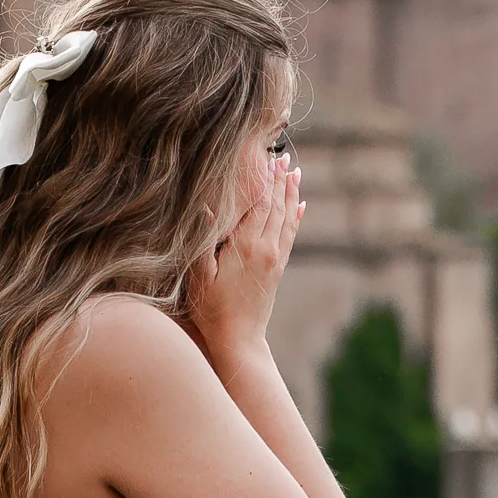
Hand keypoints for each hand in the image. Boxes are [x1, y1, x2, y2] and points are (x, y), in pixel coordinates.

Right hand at [184, 143, 301, 367]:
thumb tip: (206, 208)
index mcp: (246, 246)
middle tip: (285, 158)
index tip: (269, 160)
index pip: (260, 205)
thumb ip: (203, 240)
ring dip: (291, 195)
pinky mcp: (278, 269)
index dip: (265, 181)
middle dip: (280, 181)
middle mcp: (266, 249)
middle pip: (277, 207)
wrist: (239, 339)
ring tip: (295, 173)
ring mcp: (275, 259)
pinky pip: (291, 236)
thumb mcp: (198, 274)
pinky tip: (300, 207)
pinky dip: (296, 218)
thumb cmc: (211, 308)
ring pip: (287, 219)